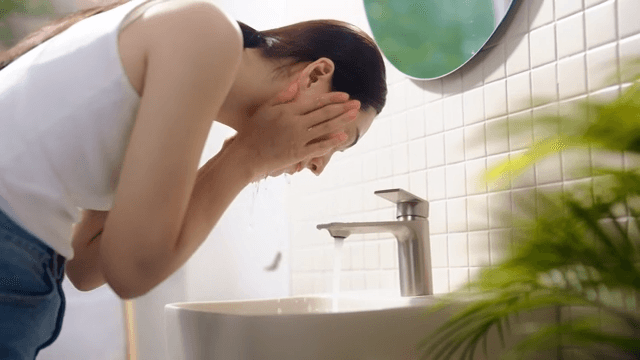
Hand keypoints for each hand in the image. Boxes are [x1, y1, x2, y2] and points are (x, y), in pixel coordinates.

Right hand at [231, 81, 360, 179]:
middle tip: (357, 104)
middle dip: (343, 108)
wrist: (246, 155)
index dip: (332, 98)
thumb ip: (282, 96)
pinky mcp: (298, 153)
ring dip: (342, 121)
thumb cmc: (253, 131)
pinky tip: (342, 136)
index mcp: (288, 110)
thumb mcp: (266, 109)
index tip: (345, 96)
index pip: (315, 102)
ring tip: (354, 115)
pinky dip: (331, 141)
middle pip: (324, 113)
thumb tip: (297, 84)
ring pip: (325, 128)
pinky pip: (318, 146)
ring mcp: (298, 139)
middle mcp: (296, 123)